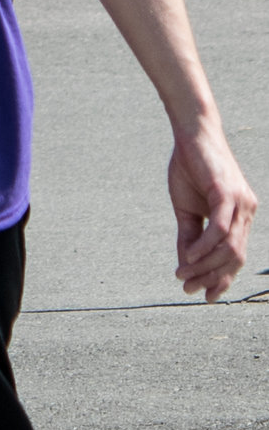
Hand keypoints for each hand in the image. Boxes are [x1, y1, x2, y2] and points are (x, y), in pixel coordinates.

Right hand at [168, 118, 256, 301]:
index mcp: (240, 216)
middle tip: (188, 289)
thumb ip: (188, 234)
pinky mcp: (228, 193)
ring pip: (229, 247)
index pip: (236, 256)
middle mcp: (246, 212)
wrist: (192, 133)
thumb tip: (185, 263)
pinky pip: (220, 228)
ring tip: (182, 274)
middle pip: (235, 257)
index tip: (203, 295)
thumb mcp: (185, 207)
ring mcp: (241, 203)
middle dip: (212, 277)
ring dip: (205, 265)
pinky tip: (188, 255)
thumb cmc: (189, 167)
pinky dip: (205, 245)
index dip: (221, 279)